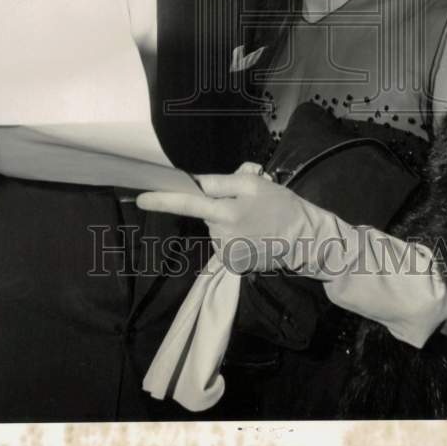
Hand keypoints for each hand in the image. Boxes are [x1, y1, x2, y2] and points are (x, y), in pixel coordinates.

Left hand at [137, 163, 349, 274]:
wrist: (305, 240)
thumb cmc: (281, 206)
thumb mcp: (255, 184)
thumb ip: (222, 182)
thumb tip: (197, 184)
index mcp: (225, 211)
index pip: (187, 203)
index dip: (163, 200)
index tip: (141, 198)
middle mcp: (221, 234)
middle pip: (206, 212)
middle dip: (217, 205)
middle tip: (247, 203)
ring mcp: (227, 252)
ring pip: (216, 227)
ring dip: (227, 220)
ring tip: (254, 219)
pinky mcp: (234, 263)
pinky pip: (225, 241)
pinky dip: (235, 234)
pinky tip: (253, 234)